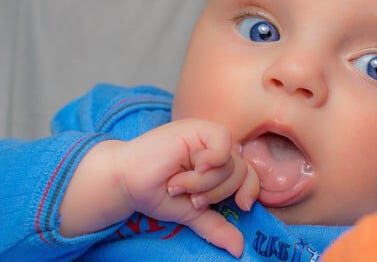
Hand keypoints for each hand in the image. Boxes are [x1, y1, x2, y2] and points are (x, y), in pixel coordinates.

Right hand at [115, 119, 259, 256]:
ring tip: (178, 183)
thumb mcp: (191, 213)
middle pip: (241, 172)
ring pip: (229, 164)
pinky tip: (192, 165)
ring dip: (202, 183)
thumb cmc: (155, 192)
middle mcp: (216, 148)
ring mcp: (207, 136)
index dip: (250, 191)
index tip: (241, 207)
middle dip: (216, 193)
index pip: (249, 175)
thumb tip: (238, 249)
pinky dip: (209, 162)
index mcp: (218, 164)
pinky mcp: (197, 128)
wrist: (126, 180)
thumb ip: (215, 226)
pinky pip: (222, 146)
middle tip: (191, 197)